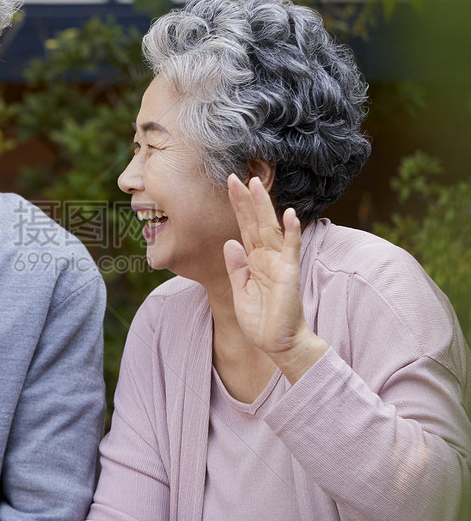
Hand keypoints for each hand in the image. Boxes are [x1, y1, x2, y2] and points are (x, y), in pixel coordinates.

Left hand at [223, 175, 327, 382]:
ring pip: (271, 229)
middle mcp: (267, 258)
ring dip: (265, 207)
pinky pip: (291, 249)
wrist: (278, 344)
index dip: (238, 207)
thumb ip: (236, 267)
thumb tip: (229, 242)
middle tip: (238, 175)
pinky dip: (291, 232)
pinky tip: (290, 214)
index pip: (244, 228)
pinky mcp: (289, 273)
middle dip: (247, 200)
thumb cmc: (261, 321)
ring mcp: (279, 263)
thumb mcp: (240, 292)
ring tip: (258, 184)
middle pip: (256, 222)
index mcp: (254, 261)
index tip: (230, 185)